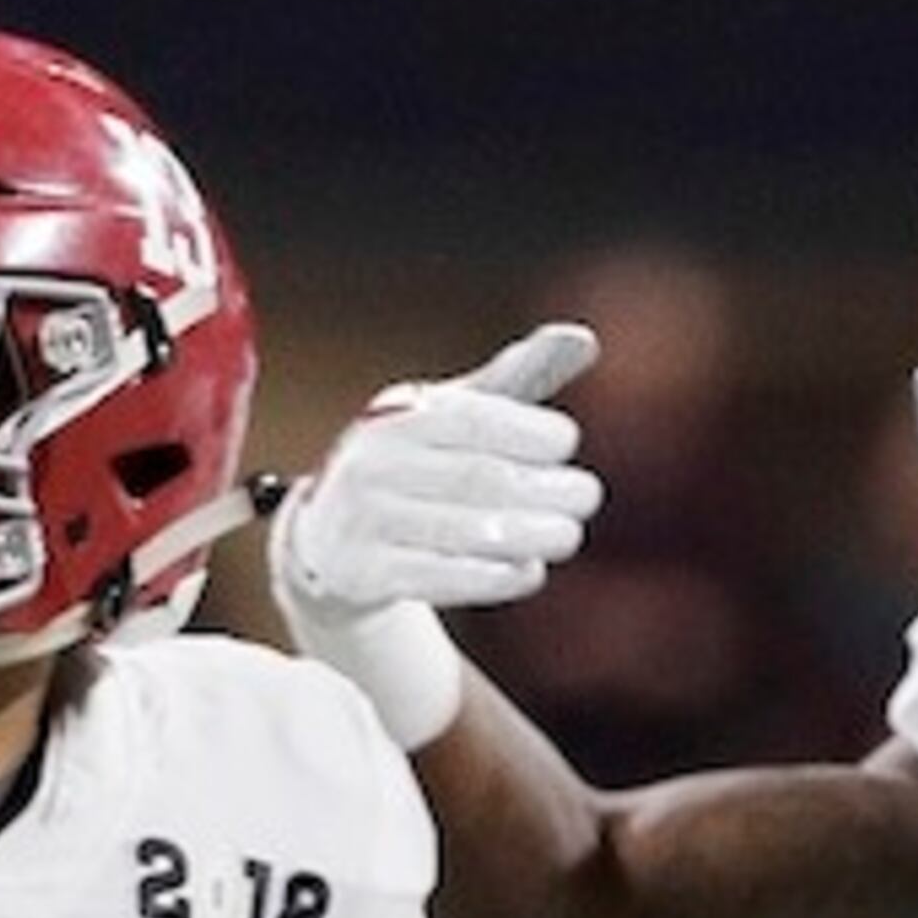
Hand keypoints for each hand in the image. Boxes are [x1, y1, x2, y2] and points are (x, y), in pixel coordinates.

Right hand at [271, 321, 604, 622]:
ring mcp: (361, 522)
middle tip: (587, 497)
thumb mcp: (452, 416)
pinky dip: (494, 577)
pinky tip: (531, 571)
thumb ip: (515, 379)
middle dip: (542, 488)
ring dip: (529, 536)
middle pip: (474, 479)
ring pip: (461, 532)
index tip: (566, 442)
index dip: (527, 429)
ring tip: (569, 535)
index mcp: (397, 417)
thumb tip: (583, 339)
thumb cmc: (414, 466)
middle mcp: (372, 464)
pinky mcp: (361, 577)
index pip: (471, 419)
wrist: (330, 544)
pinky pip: (438, 578)